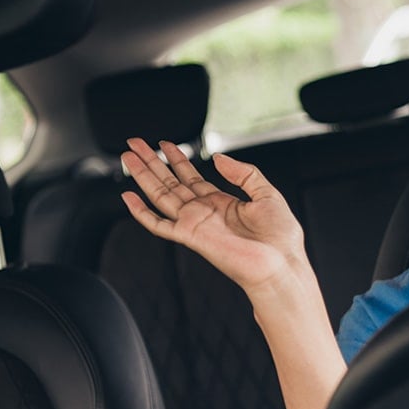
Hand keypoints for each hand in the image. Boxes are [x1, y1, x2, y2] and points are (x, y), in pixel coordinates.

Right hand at [120, 138, 305, 291]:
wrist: (280, 264)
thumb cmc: (280, 238)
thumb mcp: (266, 194)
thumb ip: (243, 173)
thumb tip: (219, 158)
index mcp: (222, 203)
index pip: (191, 177)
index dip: (177, 159)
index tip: (164, 144)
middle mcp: (204, 212)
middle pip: (170, 182)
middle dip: (152, 162)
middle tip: (135, 144)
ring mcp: (195, 224)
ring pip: (160, 195)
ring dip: (143, 176)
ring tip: (128, 157)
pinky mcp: (190, 236)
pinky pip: (159, 224)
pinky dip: (141, 212)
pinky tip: (128, 197)